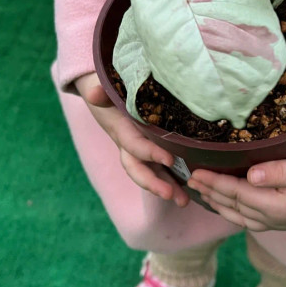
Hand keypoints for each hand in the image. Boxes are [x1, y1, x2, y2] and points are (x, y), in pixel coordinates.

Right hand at [75, 72, 188, 206]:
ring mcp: (140, 150)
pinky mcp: (152, 149)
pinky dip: (175, 179)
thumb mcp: (102, 85)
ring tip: (184, 201)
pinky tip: (192, 188)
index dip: (149, 153)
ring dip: (167, 188)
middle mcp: (130, 145)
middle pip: (138, 170)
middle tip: (171, 195)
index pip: (134, 145)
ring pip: (152, 173)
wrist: (105, 92)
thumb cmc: (108, 88)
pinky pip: (162, 168)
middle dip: (153, 184)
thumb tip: (93, 93)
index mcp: (121, 130)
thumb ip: (99, 90)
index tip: (169, 159)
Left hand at [187, 146, 285, 230]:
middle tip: (189, 180)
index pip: (235, 193)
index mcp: (275, 208)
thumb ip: (277, 172)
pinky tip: (228, 205)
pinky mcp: (284, 219)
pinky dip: (234, 211)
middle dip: (210, 193)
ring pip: (238, 216)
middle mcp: (273, 220)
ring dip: (218, 204)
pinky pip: (249, 219)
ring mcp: (278, 222)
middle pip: (233, 206)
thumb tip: (250, 175)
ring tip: (202, 193)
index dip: (213, 182)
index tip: (194, 171)